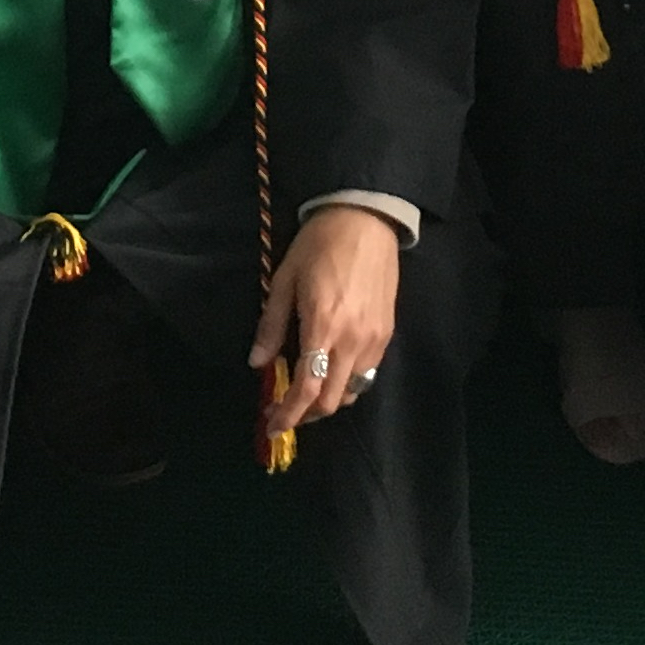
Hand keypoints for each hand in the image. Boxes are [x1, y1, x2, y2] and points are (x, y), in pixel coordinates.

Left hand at [248, 203, 403, 445]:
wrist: (365, 219)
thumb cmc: (318, 245)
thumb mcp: (284, 280)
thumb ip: (271, 326)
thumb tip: (257, 363)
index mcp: (323, 327)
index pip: (306, 389)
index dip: (288, 414)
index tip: (272, 425)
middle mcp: (352, 341)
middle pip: (331, 401)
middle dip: (306, 415)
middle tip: (285, 411)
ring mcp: (374, 339)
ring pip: (353, 391)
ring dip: (328, 400)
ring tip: (307, 392)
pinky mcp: (387, 333)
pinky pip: (368, 373)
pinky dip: (347, 382)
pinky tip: (331, 369)